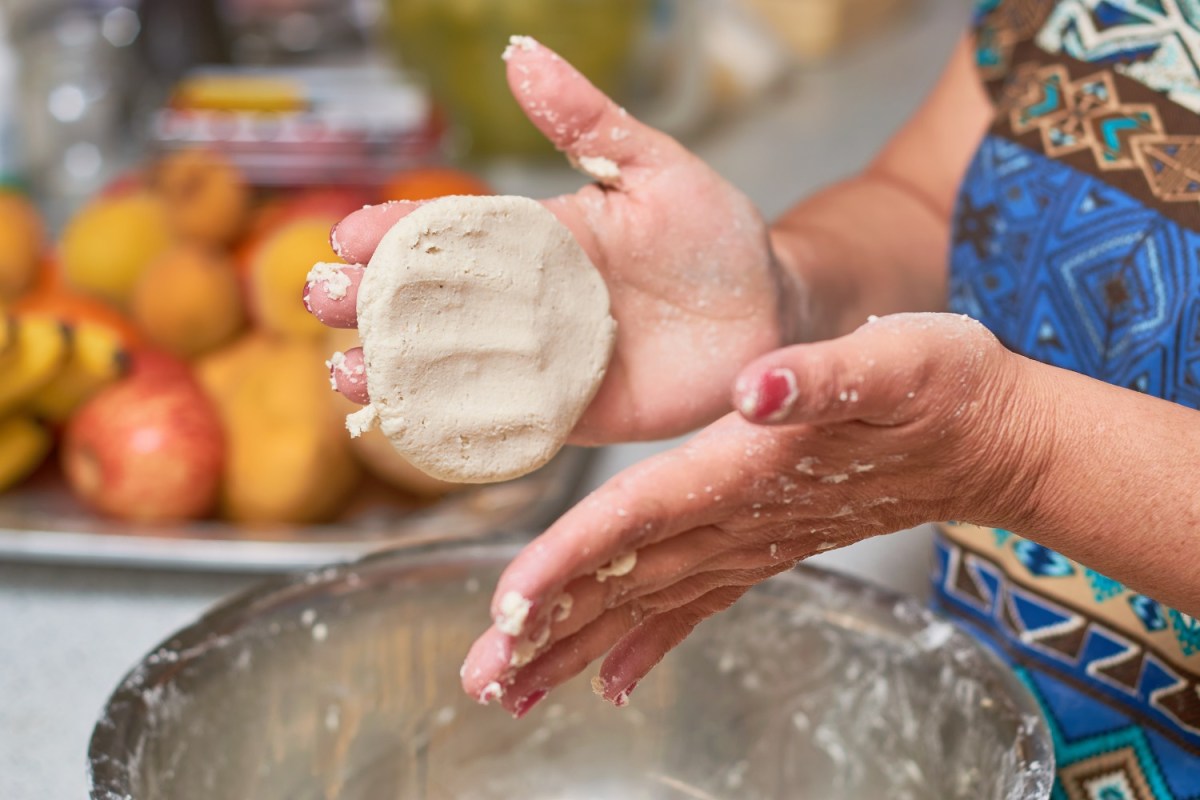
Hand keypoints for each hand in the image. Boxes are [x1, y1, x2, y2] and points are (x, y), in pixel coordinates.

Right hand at [304, 37, 800, 443]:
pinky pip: (503, 422)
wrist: (768, 316)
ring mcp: (542, 361)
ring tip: (342, 372)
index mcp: (538, 238)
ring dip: (392, 370)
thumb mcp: (654, 168)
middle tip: (319, 298)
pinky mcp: (569, 414)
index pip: (452, 232)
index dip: (397, 233)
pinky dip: (453, 427)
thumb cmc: (716, 235)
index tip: (349, 234)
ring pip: (450, 367)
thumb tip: (520, 52)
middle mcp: (528, 301)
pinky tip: (408, 426)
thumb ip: (589, 121)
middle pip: (431, 303)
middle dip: (371, 302)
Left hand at [459, 313, 1046, 714]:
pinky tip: (614, 678)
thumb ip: (820, 377)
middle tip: (480, 678)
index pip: (640, 519)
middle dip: (551, 630)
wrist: (994, 441)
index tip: (510, 606)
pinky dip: (650, 642)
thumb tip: (756, 387)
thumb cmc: (945, 388)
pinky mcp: (768, 546)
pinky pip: (697, 604)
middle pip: (628, 580)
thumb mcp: (894, 359)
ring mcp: (755, 542)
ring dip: (581, 645)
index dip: (573, 560)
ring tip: (514, 688)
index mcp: (751, 469)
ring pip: (650, 602)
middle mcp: (743, 520)